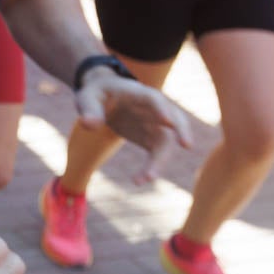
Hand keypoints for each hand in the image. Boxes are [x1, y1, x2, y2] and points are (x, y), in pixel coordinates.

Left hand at [76, 70, 191, 184]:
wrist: (105, 99)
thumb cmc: (97, 94)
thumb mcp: (87, 97)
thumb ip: (89, 109)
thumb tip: (89, 124)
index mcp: (137, 93)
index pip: (153, 98)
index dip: (161, 107)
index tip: (167, 120)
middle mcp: (153, 109)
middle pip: (174, 118)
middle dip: (181, 130)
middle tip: (186, 144)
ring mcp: (155, 125)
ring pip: (167, 142)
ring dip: (161, 161)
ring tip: (147, 178)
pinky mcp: (151, 139)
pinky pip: (157, 155)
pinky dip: (152, 168)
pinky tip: (138, 180)